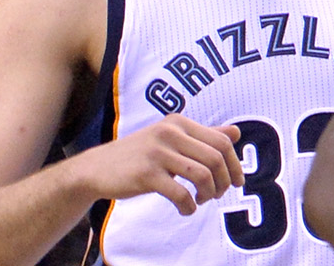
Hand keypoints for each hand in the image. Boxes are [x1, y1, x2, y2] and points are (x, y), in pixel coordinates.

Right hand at [71, 116, 243, 216]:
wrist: (96, 168)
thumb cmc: (139, 155)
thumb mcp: (170, 139)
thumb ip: (202, 136)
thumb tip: (236, 133)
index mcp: (179, 123)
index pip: (222, 141)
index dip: (235, 164)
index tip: (238, 181)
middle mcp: (170, 133)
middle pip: (216, 157)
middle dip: (224, 180)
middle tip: (218, 195)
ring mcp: (158, 153)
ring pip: (202, 174)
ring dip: (209, 193)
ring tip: (201, 200)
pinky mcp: (146, 175)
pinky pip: (180, 193)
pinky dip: (189, 206)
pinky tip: (186, 210)